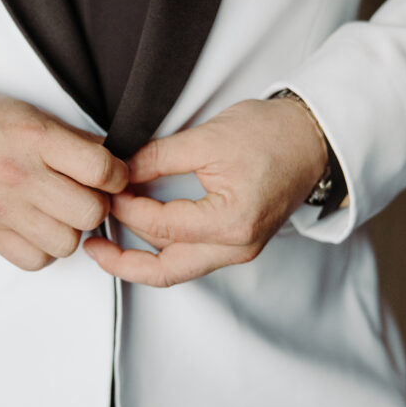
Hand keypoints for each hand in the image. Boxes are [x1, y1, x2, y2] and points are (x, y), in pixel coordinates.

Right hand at [0, 85, 128, 269]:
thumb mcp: (31, 114)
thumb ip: (74, 141)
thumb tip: (115, 164)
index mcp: (34, 138)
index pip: (100, 169)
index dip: (117, 175)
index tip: (112, 175)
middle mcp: (19, 175)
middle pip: (90, 213)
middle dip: (97, 205)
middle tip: (85, 194)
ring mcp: (2, 209)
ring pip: (67, 243)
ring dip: (71, 230)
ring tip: (59, 212)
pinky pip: (37, 261)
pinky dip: (45, 250)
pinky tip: (39, 228)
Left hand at [82, 98, 326, 286]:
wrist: (314, 138)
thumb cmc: (273, 134)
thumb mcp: (208, 138)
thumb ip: (158, 158)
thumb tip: (120, 171)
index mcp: (231, 222)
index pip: (162, 226)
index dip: (127, 209)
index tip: (106, 192)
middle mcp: (236, 247)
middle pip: (166, 272)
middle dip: (123, 262)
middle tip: (91, 247)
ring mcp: (238, 250)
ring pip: (177, 269)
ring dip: (140, 258)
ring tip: (108, 240)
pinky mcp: (236, 244)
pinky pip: (191, 258)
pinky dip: (161, 250)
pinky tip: (139, 235)